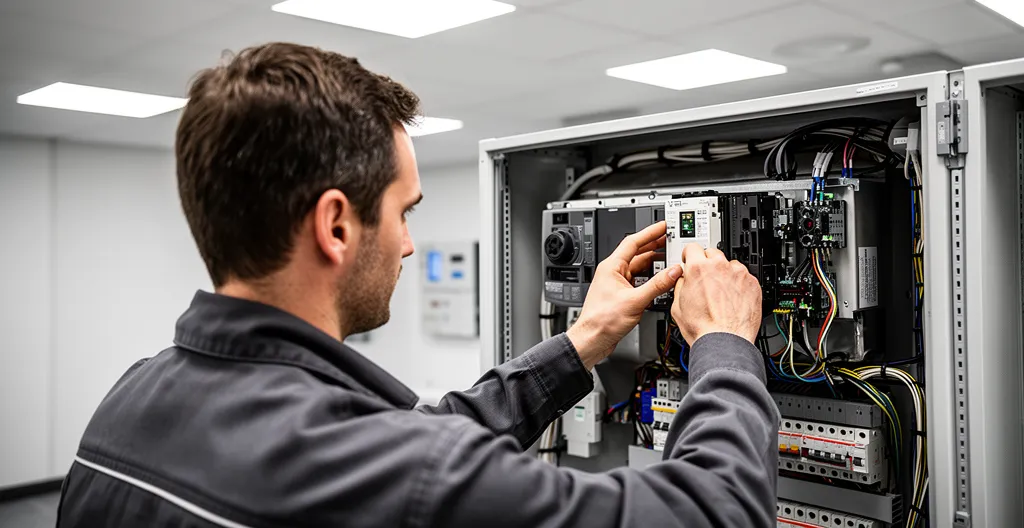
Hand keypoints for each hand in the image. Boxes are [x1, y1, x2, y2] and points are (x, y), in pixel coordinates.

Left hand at [566, 222, 682, 368]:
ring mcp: (617, 284)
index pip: (633, 242)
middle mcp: (613, 273)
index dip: (650, 232)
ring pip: (639, 268)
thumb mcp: (635, 301)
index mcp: (612, 267)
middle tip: (670, 240)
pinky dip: (651, 279)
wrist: (592, 339)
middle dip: (654, 246)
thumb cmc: (602, 320)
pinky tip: (660, 281)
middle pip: (637, 253)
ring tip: (669, 259)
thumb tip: (673, 272)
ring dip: (654, 264)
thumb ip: (657, 285)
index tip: (663, 226)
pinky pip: (639, 281)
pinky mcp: (621, 295)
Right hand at [670, 244, 761, 344]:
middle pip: (713, 253)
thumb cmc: (703, 328)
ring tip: (722, 293)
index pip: (692, 247)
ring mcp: (739, 274)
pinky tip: (733, 299)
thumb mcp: (676, 305)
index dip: (690, 255)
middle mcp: (720, 267)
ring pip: (730, 265)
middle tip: (706, 279)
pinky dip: (739, 285)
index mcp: (698, 269)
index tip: (691, 259)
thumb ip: (680, 285)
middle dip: (708, 263)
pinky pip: (744, 277)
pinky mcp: (753, 284)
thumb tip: (683, 280)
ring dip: (725, 274)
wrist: (724, 341)